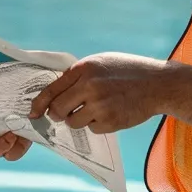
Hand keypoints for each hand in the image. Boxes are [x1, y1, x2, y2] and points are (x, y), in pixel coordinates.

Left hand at [30, 52, 173, 134]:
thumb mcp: (101, 62)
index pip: (51, 90)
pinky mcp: (110, 121)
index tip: (32, 113)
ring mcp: (99, 105)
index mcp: (84, 69)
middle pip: (57, 110)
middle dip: (58, 114)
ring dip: (79, 119)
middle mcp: (89, 87)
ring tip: (96, 108)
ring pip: (73, 122)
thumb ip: (79, 74)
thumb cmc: (129, 70)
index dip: (38, 104)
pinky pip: (92, 129)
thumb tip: (56, 90)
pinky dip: (97, 124)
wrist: (158, 83)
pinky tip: (111, 112)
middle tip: (65, 113)